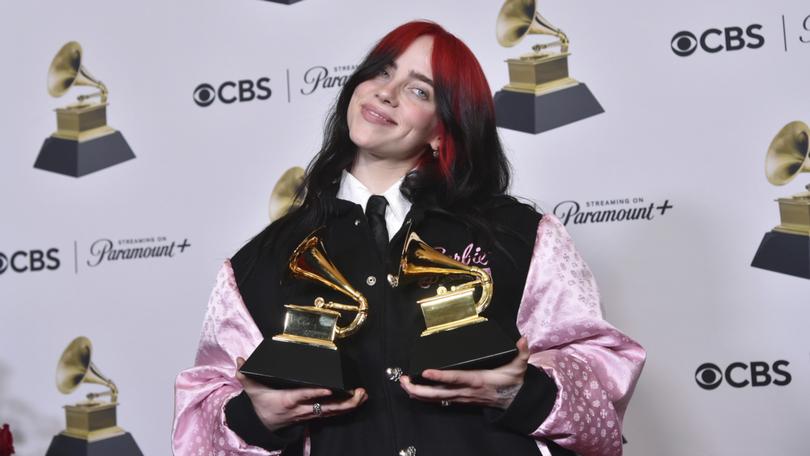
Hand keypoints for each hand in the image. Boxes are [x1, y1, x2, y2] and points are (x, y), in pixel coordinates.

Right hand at [235, 357, 366, 430]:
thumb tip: (240, 361)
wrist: (262, 424)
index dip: (316, 394)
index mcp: (288, 400)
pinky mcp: (314, 415)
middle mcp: (302, 409)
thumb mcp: (251, 389)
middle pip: (326, 407)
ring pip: (333, 412)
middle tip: (358, 392)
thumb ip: (246, 375)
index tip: (329, 390)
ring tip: (363, 395)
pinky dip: (347, 407)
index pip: (303, 396)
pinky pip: (333, 413)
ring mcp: (309, 414)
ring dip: (350, 404)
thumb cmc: (261, 403)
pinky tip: (359, 400)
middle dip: (344, 402)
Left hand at [399, 337, 529, 409]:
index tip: (426, 372)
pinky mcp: (459, 400)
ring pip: (435, 399)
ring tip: (403, 384)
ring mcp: (461, 397)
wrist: (514, 400)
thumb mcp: (519, 366)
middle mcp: (465, 391)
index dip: (440, 376)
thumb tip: (523, 339)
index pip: (456, 378)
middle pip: (438, 393)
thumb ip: (521, 352)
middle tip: (403, 380)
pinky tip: (413, 392)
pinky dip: (424, 397)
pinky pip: (438, 400)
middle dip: (419, 388)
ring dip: (418, 393)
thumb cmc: (512, 382)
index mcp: (477, 380)